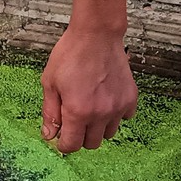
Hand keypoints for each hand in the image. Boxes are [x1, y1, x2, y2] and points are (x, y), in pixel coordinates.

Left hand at [40, 25, 135, 152]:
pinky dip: (115, 115)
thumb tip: (49, 135)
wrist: (96, 34)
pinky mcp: (130, 98)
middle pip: (91, 143)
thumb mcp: (49, 82)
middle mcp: (100, 114)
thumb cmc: (70, 55)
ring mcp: (118, 107)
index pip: (72, 145)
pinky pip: (124, 118)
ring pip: (108, 133)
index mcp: (77, 111)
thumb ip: (50, 112)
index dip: (63, 145)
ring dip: (97, 127)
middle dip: (80, 136)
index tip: (61, 138)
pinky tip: (105, 99)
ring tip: (89, 107)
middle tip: (73, 120)